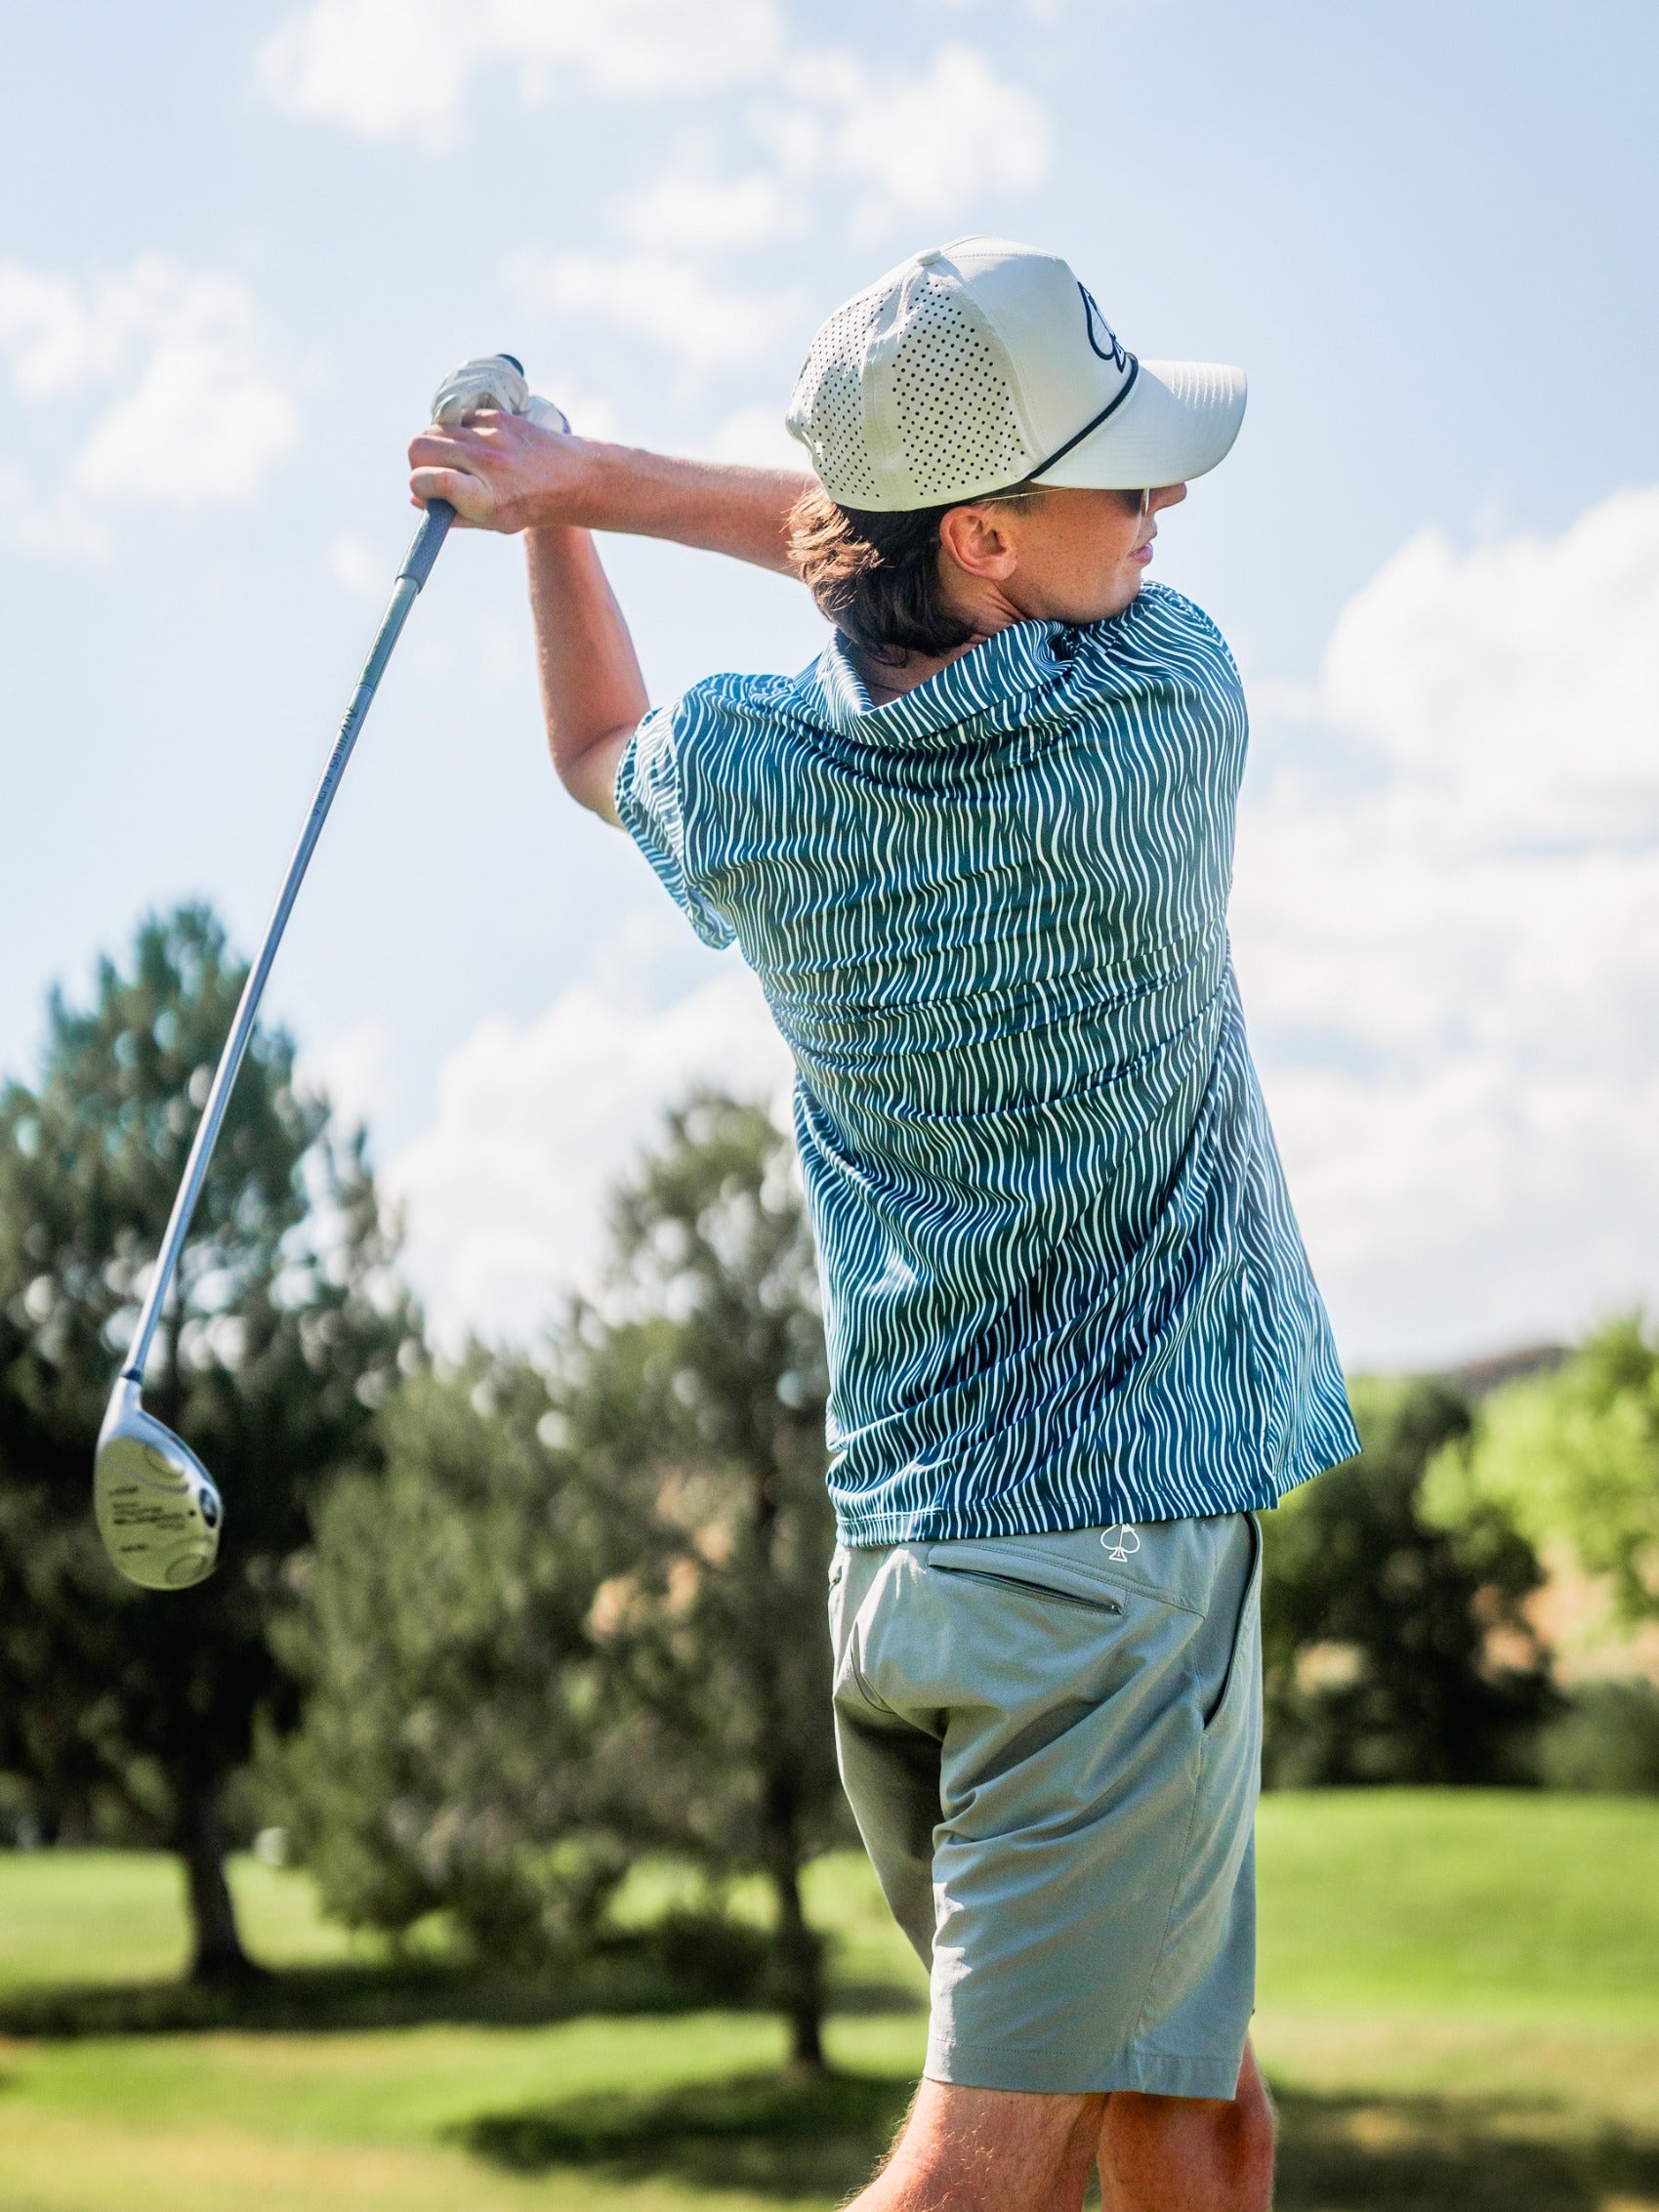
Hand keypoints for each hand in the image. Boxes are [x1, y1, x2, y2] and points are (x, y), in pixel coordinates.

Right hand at [408, 408, 588, 533]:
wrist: (573, 477)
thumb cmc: (529, 505)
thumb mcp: (493, 523)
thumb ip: (451, 514)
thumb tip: (414, 497)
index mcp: (486, 497)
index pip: (433, 480)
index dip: (419, 485)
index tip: (425, 492)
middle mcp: (488, 463)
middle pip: (420, 446)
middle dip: (417, 462)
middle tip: (431, 473)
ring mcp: (492, 434)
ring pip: (434, 429)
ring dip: (435, 445)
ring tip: (455, 460)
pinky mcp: (497, 415)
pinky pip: (457, 418)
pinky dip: (457, 431)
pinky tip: (475, 445)